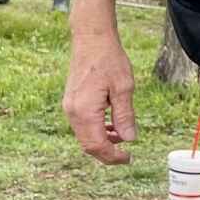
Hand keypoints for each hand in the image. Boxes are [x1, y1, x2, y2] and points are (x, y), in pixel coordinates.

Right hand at [63, 28, 137, 164]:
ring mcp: (69, 107)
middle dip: (107, 153)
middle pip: (88, 145)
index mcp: (84, 111)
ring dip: (103, 141)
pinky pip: (82, 125)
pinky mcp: (71, 102)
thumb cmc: (109, 60)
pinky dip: (97, 130)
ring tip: (123, 135)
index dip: (112, 157)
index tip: (128, 159)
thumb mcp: (123, 88)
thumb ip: (125, 116)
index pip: (97, 145)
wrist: (91, 39)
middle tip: (126, 155)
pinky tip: (112, 125)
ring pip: (84, 136)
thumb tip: (129, 139)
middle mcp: (72, 112)